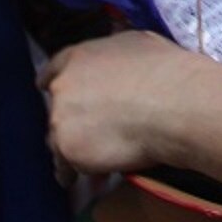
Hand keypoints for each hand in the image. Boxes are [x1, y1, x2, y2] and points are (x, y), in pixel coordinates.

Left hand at [37, 30, 189, 180]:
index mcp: (77, 58)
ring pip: (57, 138)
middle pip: (56, 108)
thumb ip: (113, 54)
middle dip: (69, 118)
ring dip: (71, 146)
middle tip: (91, 131)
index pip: (52, 71)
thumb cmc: (165, 72)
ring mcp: (62, 119)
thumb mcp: (137, 44)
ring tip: (89, 159)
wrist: (173, 104)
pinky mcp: (68, 149)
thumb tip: (116, 63)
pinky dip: (74, 172)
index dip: (52, 83)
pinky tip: (86, 177)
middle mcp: (63, 86)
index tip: (48, 91)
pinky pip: (66, 166)